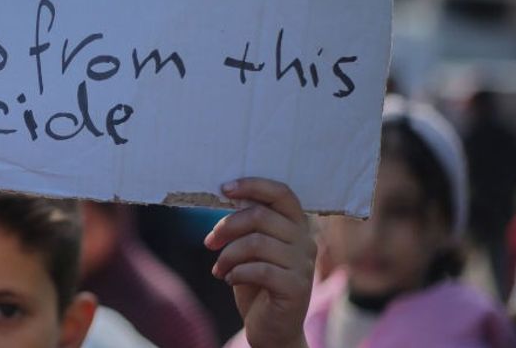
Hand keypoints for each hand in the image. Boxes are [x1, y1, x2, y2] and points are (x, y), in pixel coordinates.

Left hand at [205, 178, 314, 347]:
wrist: (272, 329)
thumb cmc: (258, 285)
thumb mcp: (252, 249)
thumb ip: (249, 225)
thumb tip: (228, 195)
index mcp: (297, 226)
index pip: (282, 193)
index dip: (253, 185)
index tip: (224, 189)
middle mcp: (305, 241)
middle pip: (261, 216)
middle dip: (227, 226)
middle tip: (209, 242)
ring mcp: (304, 265)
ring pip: (257, 243)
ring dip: (228, 255)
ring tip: (218, 268)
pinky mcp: (297, 288)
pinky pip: (260, 270)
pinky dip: (237, 273)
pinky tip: (230, 280)